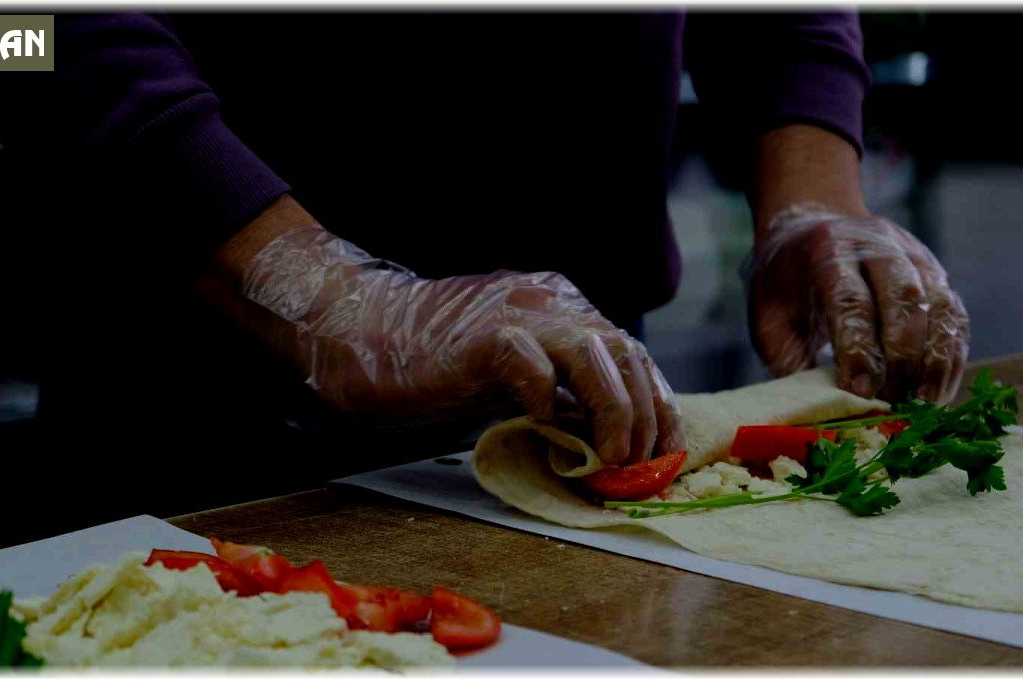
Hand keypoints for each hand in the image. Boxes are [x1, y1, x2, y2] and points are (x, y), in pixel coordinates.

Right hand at [220, 200, 684, 465]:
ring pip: (596, 352)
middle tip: (639, 465)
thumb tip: (600, 435)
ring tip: (608, 458)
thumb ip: (556, 387)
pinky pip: (532, 365)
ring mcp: (516, 314)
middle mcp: (548, 301)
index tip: (663, 451)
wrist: (358, 328)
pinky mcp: (482, 338)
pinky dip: (547, 400)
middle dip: (646, 415)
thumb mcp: (511, 370)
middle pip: (627, 350)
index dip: (657, 403)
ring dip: (615, 412)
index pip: (631, 351)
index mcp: (559, 305)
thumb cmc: (430, 359)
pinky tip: (541, 425)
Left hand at [748, 204, 968, 403]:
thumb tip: (819, 406)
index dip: (859, 350)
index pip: (852, 301)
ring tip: (925, 404)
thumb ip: (788, 357)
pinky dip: (951, 355)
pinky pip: (954, 315)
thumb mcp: (768, 317)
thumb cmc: (784, 284)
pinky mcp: (935, 271)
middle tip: (896, 404)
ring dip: (937, 361)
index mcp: (828, 251)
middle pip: (904, 300)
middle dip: (903, 359)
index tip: (861, 393)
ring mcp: (913, 254)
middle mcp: (877, 245)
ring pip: (940, 306)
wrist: (809, 230)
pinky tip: (939, 388)